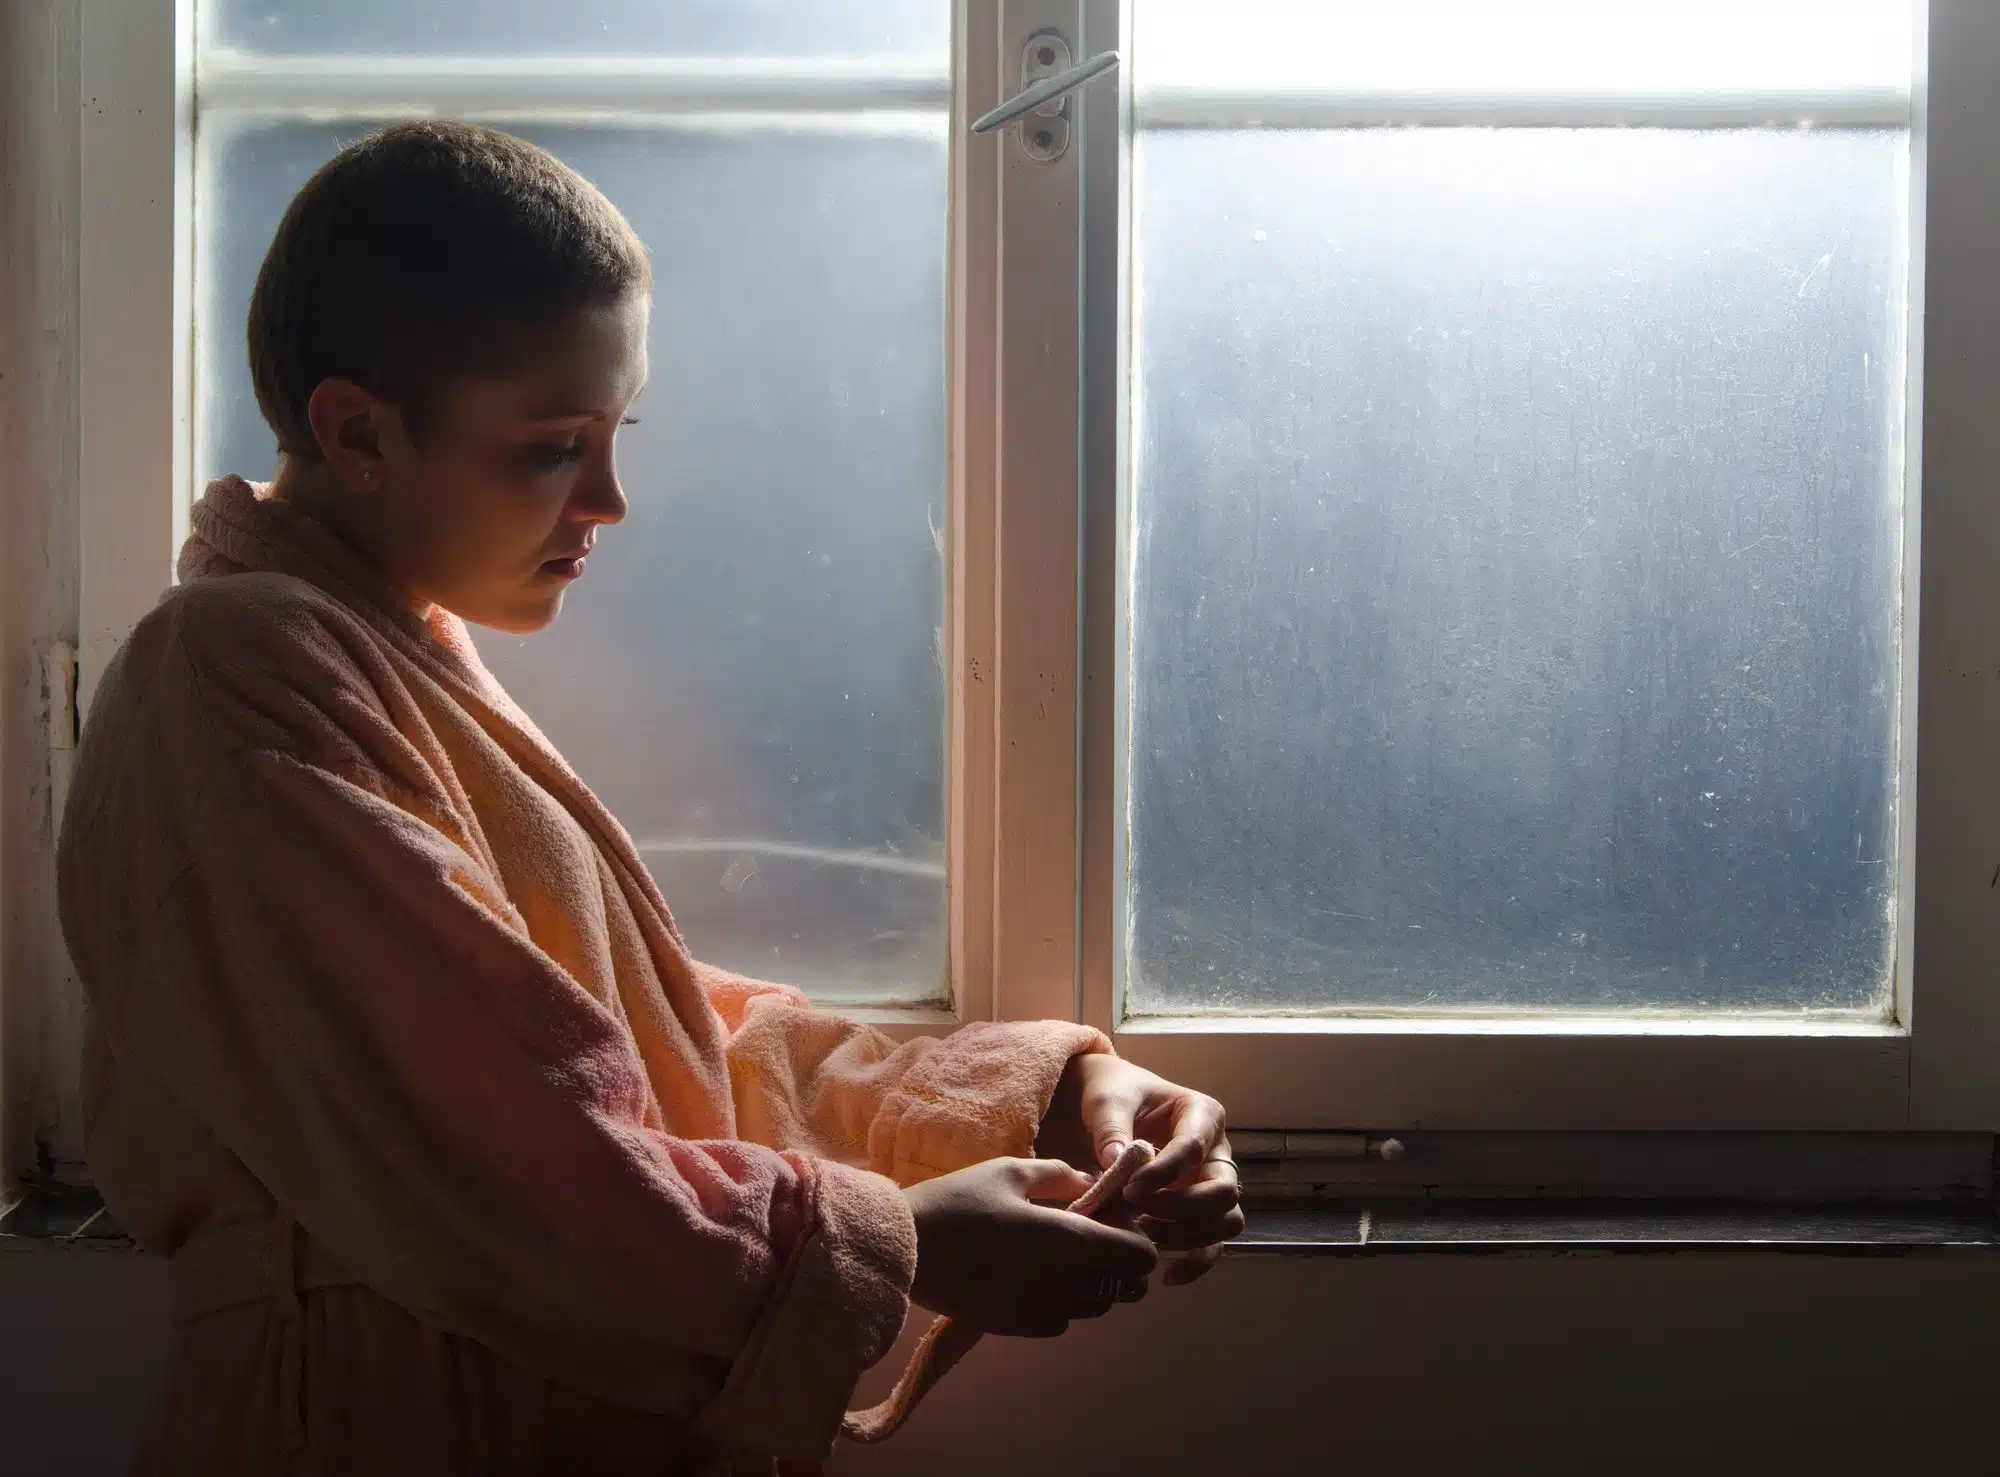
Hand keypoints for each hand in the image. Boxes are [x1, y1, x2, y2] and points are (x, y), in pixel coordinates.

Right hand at [903, 1158, 1158, 1336]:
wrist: (906, 1250)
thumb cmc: (959, 1201)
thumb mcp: (1011, 1171)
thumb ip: (1061, 1175)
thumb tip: (1090, 1183)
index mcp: (1070, 1240)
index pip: (1140, 1257)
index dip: (1136, 1237)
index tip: (1114, 1219)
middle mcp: (1065, 1283)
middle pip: (1125, 1287)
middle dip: (1119, 1263)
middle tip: (1091, 1236)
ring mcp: (1041, 1311)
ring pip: (1094, 1308)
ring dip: (1092, 1284)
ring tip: (1061, 1256)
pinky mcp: (1017, 1327)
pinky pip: (1060, 1321)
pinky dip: (1061, 1303)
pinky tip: (1034, 1277)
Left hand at [1037, 1053, 1244, 1283]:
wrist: (1110, 1104)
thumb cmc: (1113, 1094)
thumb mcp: (1108, 1099)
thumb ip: (1111, 1126)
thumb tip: (1117, 1161)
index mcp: (1202, 1114)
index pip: (1193, 1148)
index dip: (1164, 1173)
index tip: (1130, 1190)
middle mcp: (1217, 1151)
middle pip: (1224, 1190)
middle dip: (1183, 1208)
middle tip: (1140, 1213)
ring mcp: (1211, 1182)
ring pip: (1226, 1221)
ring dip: (1191, 1236)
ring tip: (1146, 1235)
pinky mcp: (1199, 1210)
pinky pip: (1213, 1243)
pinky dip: (1196, 1262)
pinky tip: (1166, 1275)